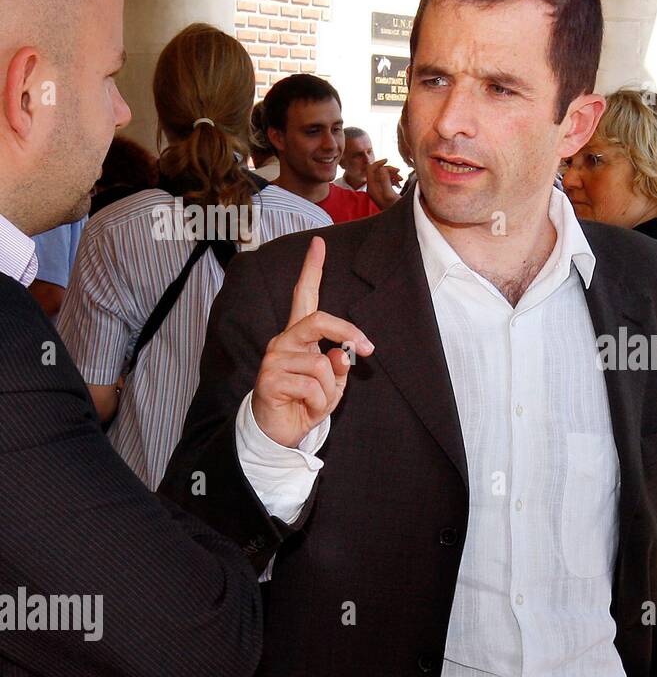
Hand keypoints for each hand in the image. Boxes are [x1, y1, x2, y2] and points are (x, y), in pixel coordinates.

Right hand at [250, 236, 373, 448]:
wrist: (280, 432)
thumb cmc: (307, 402)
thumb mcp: (333, 383)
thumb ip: (339, 366)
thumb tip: (342, 353)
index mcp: (299, 336)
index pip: (303, 297)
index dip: (311, 270)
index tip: (319, 243)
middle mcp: (283, 341)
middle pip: (318, 321)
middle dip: (348, 333)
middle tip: (368, 348)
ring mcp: (274, 359)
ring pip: (323, 366)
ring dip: (331, 390)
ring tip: (316, 401)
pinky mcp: (269, 379)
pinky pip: (314, 387)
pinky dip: (319, 403)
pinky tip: (305, 408)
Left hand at [365, 158, 401, 209]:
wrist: (401, 220)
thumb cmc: (397, 209)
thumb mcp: (390, 194)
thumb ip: (385, 180)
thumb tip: (382, 168)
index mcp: (372, 188)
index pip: (370, 169)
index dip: (379, 163)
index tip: (388, 160)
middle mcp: (373, 188)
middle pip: (377, 171)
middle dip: (388, 169)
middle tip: (399, 173)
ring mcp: (378, 190)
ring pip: (383, 175)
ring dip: (392, 174)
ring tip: (401, 180)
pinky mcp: (384, 192)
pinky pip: (387, 180)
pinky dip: (393, 179)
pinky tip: (399, 184)